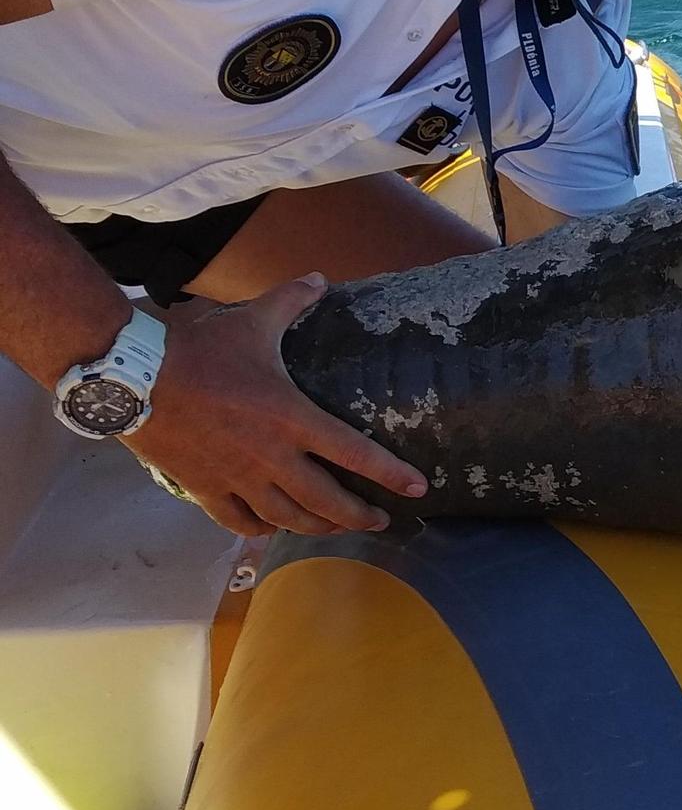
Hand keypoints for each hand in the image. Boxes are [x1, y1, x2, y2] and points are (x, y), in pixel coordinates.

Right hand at [124, 274, 427, 538]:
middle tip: (380, 520)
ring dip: (318, 528)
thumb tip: (318, 280)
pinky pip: (240, 522)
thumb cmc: (201, 350)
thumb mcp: (254, 321)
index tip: (417, 490)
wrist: (136, 378)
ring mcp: (238, 479)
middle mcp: (272, 458)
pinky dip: (261, 529)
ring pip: (288, 519)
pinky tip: (272, 527)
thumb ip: (292, 302)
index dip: (391, 475)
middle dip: (359, 516)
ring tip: (335, 528)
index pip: (356, 454)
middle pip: (327, 502)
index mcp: (293, 419)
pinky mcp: (205, 489)